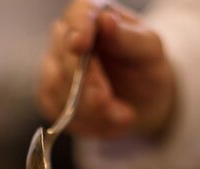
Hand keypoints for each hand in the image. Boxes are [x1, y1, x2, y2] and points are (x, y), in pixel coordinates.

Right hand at [37, 0, 175, 139]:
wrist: (142, 101)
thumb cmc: (145, 68)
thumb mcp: (149, 51)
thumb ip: (127, 37)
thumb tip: (105, 21)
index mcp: (92, 15)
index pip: (78, 16)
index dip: (77, 30)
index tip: (80, 46)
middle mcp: (66, 36)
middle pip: (65, 58)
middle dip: (89, 85)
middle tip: (109, 103)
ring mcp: (54, 67)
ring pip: (58, 89)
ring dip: (92, 111)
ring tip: (122, 117)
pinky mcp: (50, 96)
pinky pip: (57, 112)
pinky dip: (85, 123)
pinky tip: (107, 123)